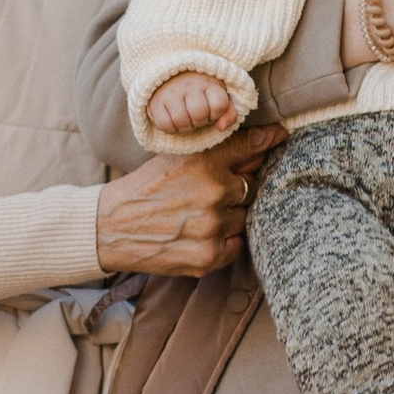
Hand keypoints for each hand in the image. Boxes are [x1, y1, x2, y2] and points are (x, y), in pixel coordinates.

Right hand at [96, 130, 272, 277]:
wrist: (111, 228)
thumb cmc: (145, 188)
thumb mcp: (175, 157)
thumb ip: (218, 150)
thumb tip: (264, 140)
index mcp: (203, 163)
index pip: (250, 147)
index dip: (269, 140)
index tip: (281, 136)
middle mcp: (212, 193)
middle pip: (250, 186)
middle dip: (236, 188)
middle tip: (210, 192)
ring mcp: (213, 228)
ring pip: (243, 216)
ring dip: (229, 215)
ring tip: (199, 215)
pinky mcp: (209, 257)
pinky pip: (236, 244)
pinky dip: (224, 239)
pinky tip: (202, 233)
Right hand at [145, 72, 241, 142]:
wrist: (170, 77)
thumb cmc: (200, 92)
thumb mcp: (219, 97)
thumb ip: (229, 113)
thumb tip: (220, 127)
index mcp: (208, 82)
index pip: (219, 104)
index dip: (216, 113)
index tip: (211, 108)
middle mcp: (188, 84)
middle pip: (199, 114)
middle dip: (200, 121)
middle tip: (196, 115)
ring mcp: (170, 92)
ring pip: (182, 121)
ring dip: (186, 126)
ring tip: (186, 117)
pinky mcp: (155, 102)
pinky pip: (165, 125)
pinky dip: (171, 128)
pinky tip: (174, 119)